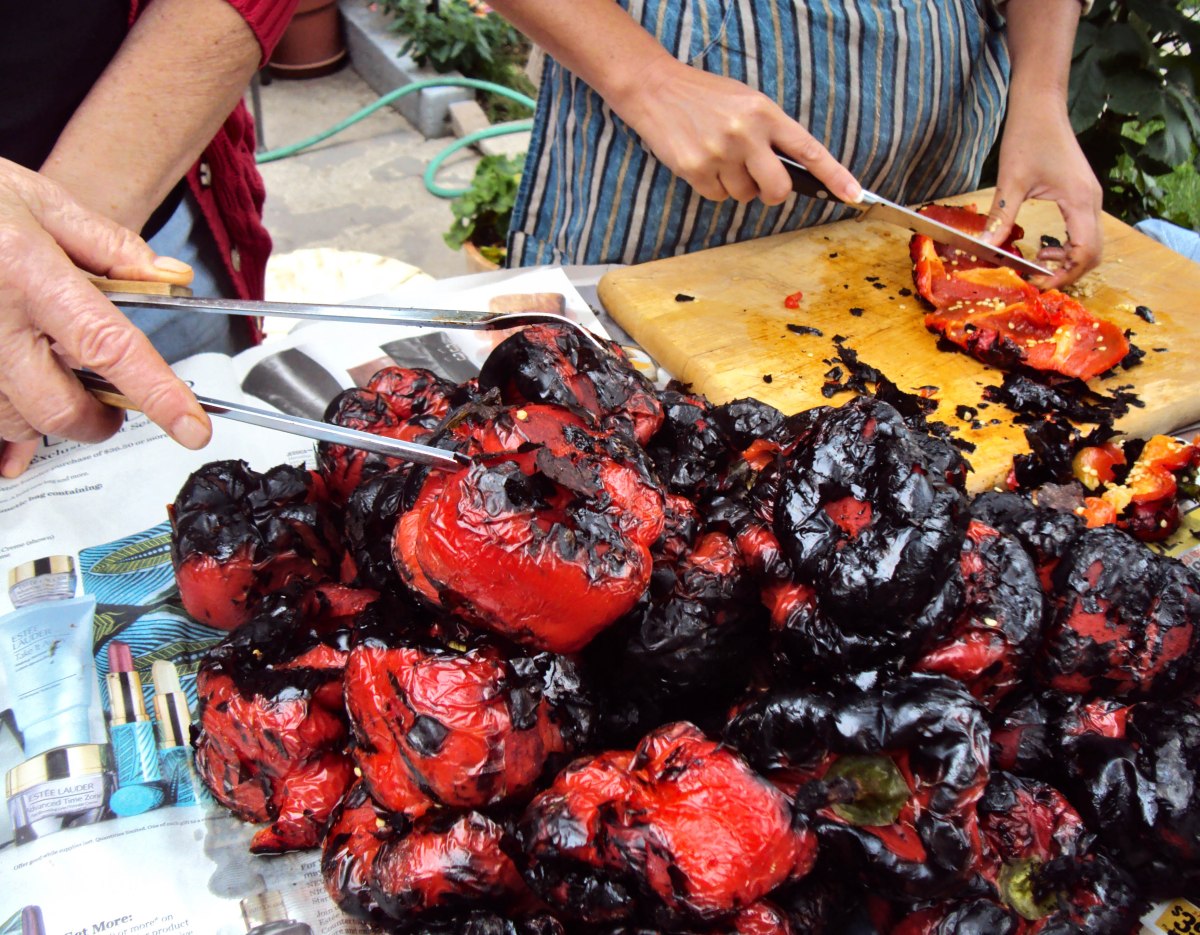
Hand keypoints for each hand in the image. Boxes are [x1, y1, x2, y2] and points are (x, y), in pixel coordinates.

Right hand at [0, 158, 209, 478]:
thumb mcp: (39, 200)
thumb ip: (107, 245)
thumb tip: (169, 276)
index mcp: (27, 272)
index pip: (108, 346)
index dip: (156, 393)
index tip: (191, 427)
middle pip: (58, 408)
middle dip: (98, 421)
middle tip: (114, 407)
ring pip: (13, 422)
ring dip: (46, 418)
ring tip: (55, 383)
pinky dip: (5, 423)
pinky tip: (17, 401)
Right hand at [612, 56, 861, 206]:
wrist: (656, 88)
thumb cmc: (707, 98)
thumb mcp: (746, 103)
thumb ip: (770, 133)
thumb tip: (791, 174)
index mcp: (765, 113)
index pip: (809, 150)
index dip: (834, 175)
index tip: (855, 195)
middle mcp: (746, 133)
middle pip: (777, 188)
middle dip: (773, 194)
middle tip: (762, 185)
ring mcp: (720, 153)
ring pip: (744, 195)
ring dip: (736, 186)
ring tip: (719, 157)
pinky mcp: (695, 169)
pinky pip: (717, 197)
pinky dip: (712, 187)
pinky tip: (703, 162)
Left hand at [980, 95, 1103, 289]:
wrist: (1041, 105)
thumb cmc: (1028, 135)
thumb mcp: (1010, 181)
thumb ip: (1002, 217)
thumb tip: (986, 248)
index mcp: (1080, 200)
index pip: (1084, 252)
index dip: (1064, 275)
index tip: (1038, 283)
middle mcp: (1092, 201)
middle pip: (1094, 253)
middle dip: (1069, 272)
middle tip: (1037, 280)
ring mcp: (1089, 197)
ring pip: (1091, 243)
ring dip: (1069, 260)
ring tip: (1039, 264)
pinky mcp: (1082, 194)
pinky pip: (1084, 230)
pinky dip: (1068, 246)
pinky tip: (1044, 248)